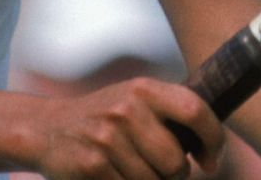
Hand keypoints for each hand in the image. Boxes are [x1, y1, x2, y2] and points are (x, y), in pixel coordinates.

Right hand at [30, 79, 223, 178]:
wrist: (46, 129)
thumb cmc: (104, 119)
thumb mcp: (135, 101)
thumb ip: (170, 114)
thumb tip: (211, 146)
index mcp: (144, 89)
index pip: (196, 110)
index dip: (214, 140)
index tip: (211, 160)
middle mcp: (126, 109)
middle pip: (176, 162)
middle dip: (174, 175)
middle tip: (160, 170)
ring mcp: (107, 138)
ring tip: (131, 170)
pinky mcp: (92, 166)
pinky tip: (113, 176)